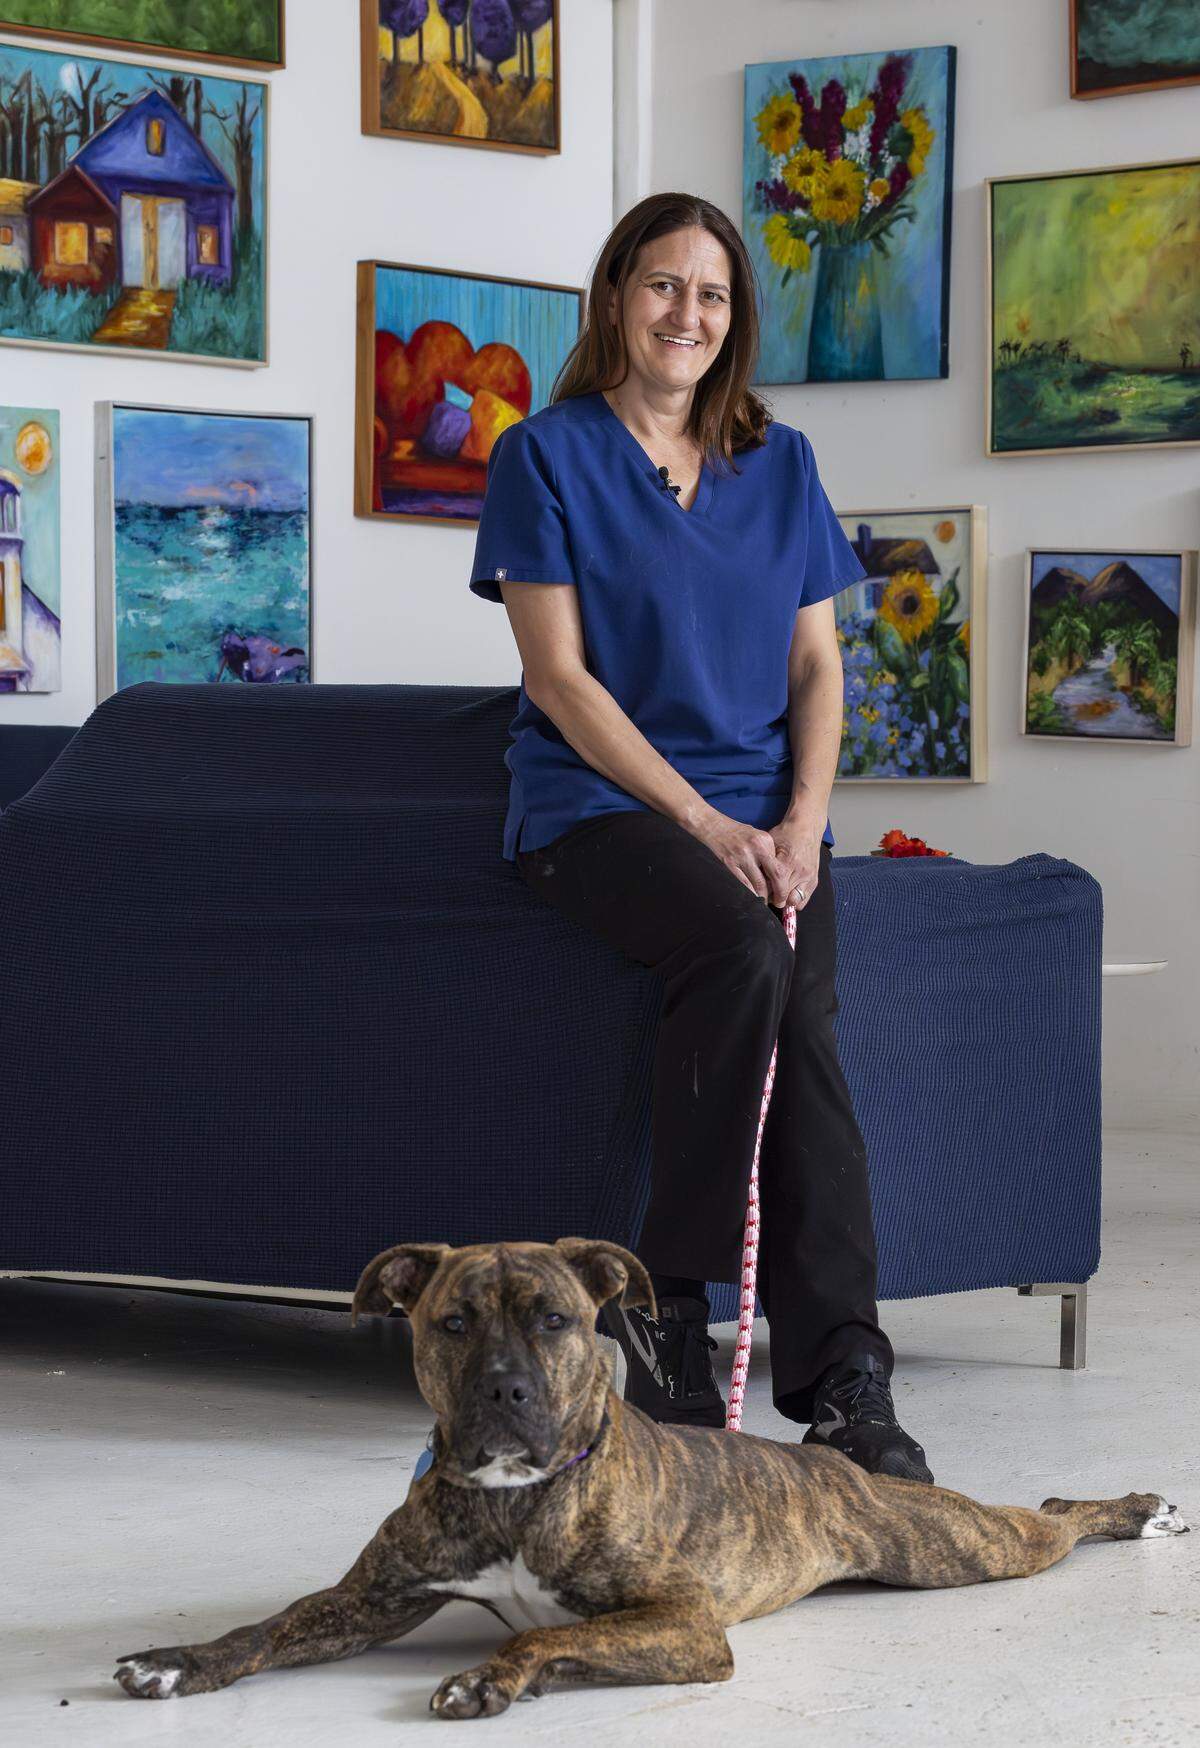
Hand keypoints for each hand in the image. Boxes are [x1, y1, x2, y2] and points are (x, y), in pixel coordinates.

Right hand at [690, 807, 816, 907]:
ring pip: (759, 883)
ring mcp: (742, 856)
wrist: (713, 825)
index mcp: (765, 840)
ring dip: (763, 896)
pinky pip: (744, 884)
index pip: (780, 865)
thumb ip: (767, 852)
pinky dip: (750, 893)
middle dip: (779, 892)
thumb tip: (774, 875)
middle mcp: (757, 847)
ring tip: (764, 902)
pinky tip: (751, 897)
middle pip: (775, 875)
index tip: (783, 890)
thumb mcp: (756, 836)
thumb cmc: (735, 832)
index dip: (783, 881)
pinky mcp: (730, 864)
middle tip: (779, 902)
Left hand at [765, 810, 823, 909]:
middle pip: (784, 897)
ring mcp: (809, 877)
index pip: (773, 887)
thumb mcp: (770, 843)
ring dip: (785, 902)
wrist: (807, 827)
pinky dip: (795, 900)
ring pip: (795, 901)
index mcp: (787, 862)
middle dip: (774, 899)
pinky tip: (788, 894)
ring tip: (778, 895)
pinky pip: (804, 899)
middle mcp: (800, 871)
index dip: (764, 893)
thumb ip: (764, 862)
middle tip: (767, 895)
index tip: (759, 892)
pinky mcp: (814, 879)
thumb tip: (754, 878)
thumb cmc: (786, 833)